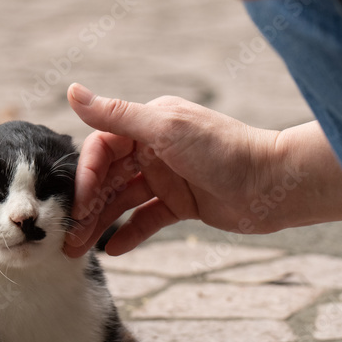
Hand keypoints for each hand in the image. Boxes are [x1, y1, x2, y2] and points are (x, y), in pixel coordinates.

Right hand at [63, 84, 341, 257]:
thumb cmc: (224, 150)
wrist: (275, 184)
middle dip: (85, 206)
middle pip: (107, 177)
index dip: (84, 176)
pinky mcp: (181, 204)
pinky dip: (130, 233)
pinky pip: (147, 219)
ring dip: (100, 223)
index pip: (100, 148)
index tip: (74, 205)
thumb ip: (117, 114)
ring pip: (122, 200)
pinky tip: (113, 251)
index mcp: (147, 124)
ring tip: (78, 249)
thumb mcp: (165, 128)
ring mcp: (166, 177)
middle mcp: (153, 148)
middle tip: (66, 236)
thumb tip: (72, 90)